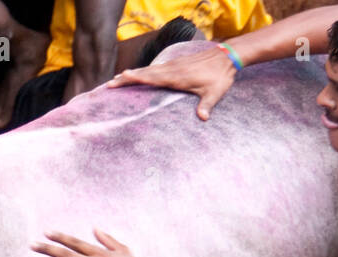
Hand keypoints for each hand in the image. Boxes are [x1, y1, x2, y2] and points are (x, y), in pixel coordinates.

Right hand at [107, 45, 236, 119]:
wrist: (228, 56)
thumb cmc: (220, 76)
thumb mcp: (215, 93)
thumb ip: (206, 105)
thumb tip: (203, 118)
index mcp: (177, 77)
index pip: (152, 77)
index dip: (136, 77)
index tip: (121, 77)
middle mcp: (172, 69)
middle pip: (145, 73)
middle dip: (127, 78)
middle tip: (110, 83)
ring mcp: (173, 65)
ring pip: (149, 69)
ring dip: (134, 74)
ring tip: (119, 79)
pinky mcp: (177, 63)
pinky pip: (156, 68)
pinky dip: (145, 71)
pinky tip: (139, 75)